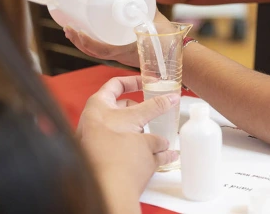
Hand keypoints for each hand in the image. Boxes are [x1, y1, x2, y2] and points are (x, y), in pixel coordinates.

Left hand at [64, 9, 169, 66]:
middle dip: (78, 41)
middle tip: (68, 27)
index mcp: (126, 50)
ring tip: (73, 30)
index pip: (99, 50)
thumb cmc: (169, 41)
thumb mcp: (155, 22)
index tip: (73, 30)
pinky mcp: (126, 55)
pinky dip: (94, 44)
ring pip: (98, 53)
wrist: (180, 58)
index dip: (84, 41)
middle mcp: (122, 56)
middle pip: (93, 52)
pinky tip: (90, 35)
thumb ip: (144, 9)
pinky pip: (105, 52)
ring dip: (83, 43)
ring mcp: (123, 57)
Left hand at [78, 76, 179, 200]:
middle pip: (125, 109)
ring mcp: (105, 143)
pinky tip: (168, 153)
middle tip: (159, 106)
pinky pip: (137, 152)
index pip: (116, 84)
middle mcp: (98, 123)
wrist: (107, 188)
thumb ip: (155, 106)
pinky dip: (152, 151)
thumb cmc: (112, 150)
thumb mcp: (136, 118)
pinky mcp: (115, 160)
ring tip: (163, 131)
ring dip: (147, 131)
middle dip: (143, 109)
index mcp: (97, 108)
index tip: (150, 81)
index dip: (134, 81)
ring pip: (131, 131)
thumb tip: (172, 97)